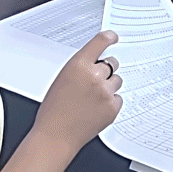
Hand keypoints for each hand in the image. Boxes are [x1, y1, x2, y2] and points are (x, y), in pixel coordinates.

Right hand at [37, 31, 122, 149]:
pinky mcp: (113, 108)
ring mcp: (105, 92)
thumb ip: (80, 69)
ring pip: (117, 80)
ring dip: (109, 86)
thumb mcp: (61, 80)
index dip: (109, 37)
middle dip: (106, 69)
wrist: (55, 135)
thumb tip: (94, 65)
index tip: (114, 36)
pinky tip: (96, 109)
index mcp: (78, 65)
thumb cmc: (53, 110)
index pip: (100, 42)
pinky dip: (110, 102)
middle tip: (96, 81)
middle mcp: (95, 76)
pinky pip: (118, 98)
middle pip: (112, 62)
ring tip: (92, 98)